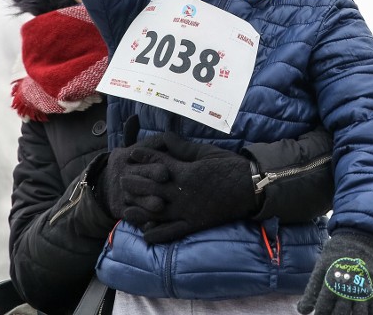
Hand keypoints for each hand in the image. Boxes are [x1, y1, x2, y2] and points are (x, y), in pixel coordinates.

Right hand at [93, 116, 164, 217]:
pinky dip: (142, 221)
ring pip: (134, 197)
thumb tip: (135, 118)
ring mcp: (121, 194)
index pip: (139, 154)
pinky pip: (132, 216)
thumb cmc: (130, 166)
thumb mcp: (131, 149)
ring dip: (146, 201)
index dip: (151, 157)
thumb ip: (141, 136)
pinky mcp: (121, 211)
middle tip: (165, 177)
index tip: (165, 163)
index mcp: (125, 157)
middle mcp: (122, 174)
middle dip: (150, 176)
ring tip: (160, 204)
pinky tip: (152, 223)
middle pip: (138, 175)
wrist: (104, 188)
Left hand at [120, 132, 256, 242]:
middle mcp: (181, 193)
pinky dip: (156, 234)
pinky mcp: (194, 225)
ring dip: (139, 210)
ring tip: (126, 208)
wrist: (250, 188)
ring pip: (155, 212)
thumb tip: (165, 137)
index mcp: (184, 172)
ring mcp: (186, 211)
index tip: (131, 154)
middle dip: (135, 184)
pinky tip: (145, 233)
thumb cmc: (230, 166)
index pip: (157, 164)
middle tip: (123, 181)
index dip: (143, 158)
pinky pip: (171, 232)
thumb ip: (184, 148)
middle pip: (150, 188)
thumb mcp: (206, 152)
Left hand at [297, 230, 372, 314]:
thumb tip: (302, 310)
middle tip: (331, 314)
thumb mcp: (320, 267)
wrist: (357, 237)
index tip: (319, 314)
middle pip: (340, 313)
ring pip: (358, 314)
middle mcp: (346, 287)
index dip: (320, 313)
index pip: (323, 307)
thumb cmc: (335, 253)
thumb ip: (312, 290)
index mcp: (330, 281)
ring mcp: (362, 289)